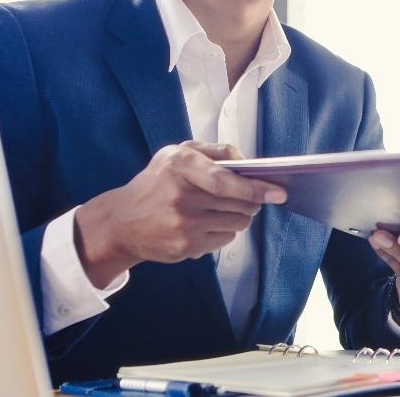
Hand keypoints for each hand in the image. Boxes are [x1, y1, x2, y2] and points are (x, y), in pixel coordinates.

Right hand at [73, 141, 287, 287]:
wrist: (122, 221)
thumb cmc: (157, 183)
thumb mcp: (178, 153)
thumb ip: (215, 151)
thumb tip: (246, 162)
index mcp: (180, 166)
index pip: (225, 181)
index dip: (255, 188)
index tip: (278, 192)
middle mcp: (181, 196)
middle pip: (240, 203)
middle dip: (250, 200)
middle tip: (244, 197)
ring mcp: (183, 225)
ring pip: (239, 223)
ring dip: (238, 216)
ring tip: (218, 209)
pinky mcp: (186, 247)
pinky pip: (226, 239)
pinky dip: (224, 231)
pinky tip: (205, 224)